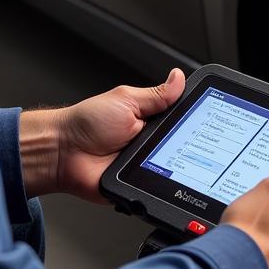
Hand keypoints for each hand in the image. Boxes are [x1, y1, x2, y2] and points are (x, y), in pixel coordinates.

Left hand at [20, 69, 185, 202]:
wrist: (62, 152)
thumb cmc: (85, 124)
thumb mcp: (125, 100)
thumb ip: (156, 95)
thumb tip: (179, 78)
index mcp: (149, 120)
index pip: (182, 122)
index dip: (195, 122)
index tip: (205, 120)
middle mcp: (150, 144)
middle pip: (183, 147)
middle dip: (185, 146)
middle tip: (172, 139)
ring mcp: (145, 167)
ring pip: (174, 171)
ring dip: (170, 165)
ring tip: (154, 156)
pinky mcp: (138, 188)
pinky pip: (157, 190)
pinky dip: (158, 186)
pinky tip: (151, 177)